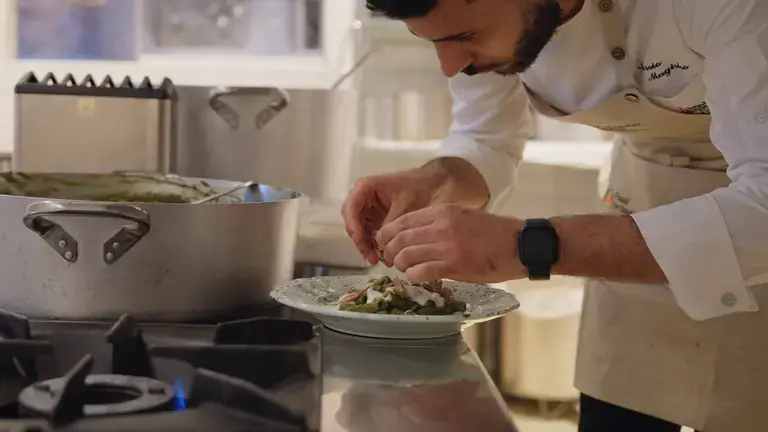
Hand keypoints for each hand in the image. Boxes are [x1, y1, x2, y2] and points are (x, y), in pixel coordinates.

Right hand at [341, 169, 441, 263]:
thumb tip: (381, 244)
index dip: (353, 226)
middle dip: (360, 240)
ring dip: (366, 246)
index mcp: (365, 187)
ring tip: (378, 260)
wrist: (430, 184)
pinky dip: (373, 245)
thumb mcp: (405, 206)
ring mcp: (367, 210)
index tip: (361, 241)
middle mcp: (362, 198)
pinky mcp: (374, 219)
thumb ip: (390, 223)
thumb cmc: (418, 188)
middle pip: (352, 222)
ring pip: (359, 231)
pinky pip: (369, 234)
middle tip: (371, 256)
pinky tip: (382, 256)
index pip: (351, 208)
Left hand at [376, 204, 524, 282]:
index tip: (386, 243)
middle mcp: (440, 226)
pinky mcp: (453, 265)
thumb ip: (438, 224)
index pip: (401, 222)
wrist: (519, 245)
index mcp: (442, 212)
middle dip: (390, 252)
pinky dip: (413, 276)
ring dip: (401, 266)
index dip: (388, 235)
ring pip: (405, 256)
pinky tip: (417, 277)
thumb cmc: (494, 233)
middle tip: (392, 260)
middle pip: (399, 239)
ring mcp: (446, 246)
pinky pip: (419, 272)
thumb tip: (414, 237)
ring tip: (406, 270)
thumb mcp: (462, 217)